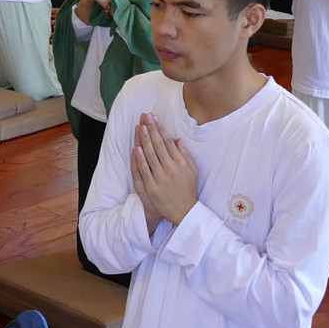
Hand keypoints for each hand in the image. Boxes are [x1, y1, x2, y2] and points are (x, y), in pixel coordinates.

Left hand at [132, 114, 198, 231]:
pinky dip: (139, 158)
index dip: (160, 128)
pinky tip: (136, 147)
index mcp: (180, 163)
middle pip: (158, 145)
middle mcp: (170, 168)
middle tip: (145, 117)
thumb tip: (177, 139)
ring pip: (150, 155)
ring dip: (144, 140)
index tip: (154, 118)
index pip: (168, 142)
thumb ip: (185, 154)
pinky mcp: (151, 187)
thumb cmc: (188, 189)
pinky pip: (144, 170)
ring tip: (139, 127)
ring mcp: (160, 178)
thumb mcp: (192, 170)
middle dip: (151, 129)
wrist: (184, 211)